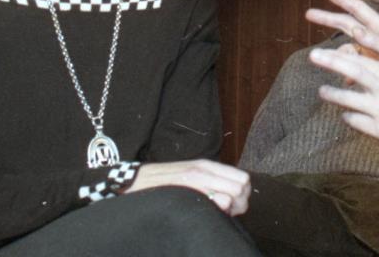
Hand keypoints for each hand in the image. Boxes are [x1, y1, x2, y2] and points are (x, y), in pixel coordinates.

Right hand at [125, 160, 251, 215]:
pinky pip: (220, 200)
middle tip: (224, 212)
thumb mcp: (189, 177)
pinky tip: (206, 213)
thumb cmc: (162, 184)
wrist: (134, 182)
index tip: (230, 206)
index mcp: (208, 165)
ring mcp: (197, 178)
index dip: (241, 196)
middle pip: (243, 188)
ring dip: (229, 208)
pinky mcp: (190, 187)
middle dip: (238, 204)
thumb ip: (210, 184)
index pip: (243, 179)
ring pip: (235, 194)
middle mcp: (206, 168)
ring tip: (214, 213)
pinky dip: (219, 209)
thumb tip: (232, 200)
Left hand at [309, 44, 378, 169]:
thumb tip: (367, 71)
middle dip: (331, 62)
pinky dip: (348, 116)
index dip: (344, 54)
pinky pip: (355, 121)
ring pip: (348, 98)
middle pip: (354, 71)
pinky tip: (346, 115)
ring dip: (332, 94)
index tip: (327, 50)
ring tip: (322, 91)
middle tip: (313, 55)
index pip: (364, 60)